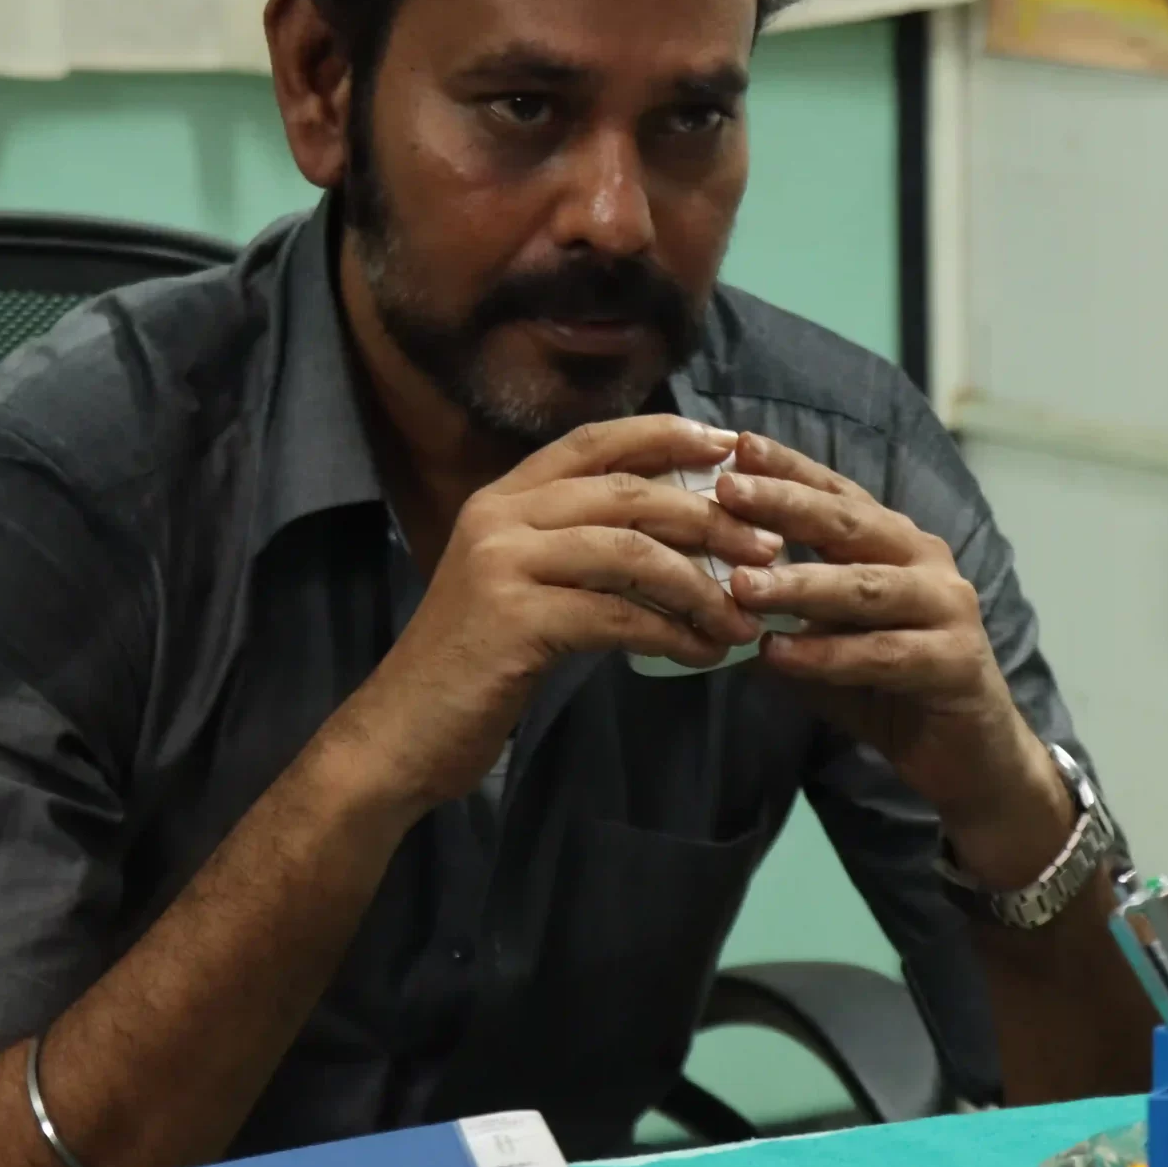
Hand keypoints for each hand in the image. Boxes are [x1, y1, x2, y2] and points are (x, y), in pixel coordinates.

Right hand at [333, 416, 780, 814]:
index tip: (729, 445)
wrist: (401, 732)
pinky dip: (673, 634)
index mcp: (503, 497)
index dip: (665, 434)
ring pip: (631, 551)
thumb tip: (677, 538)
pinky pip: (619, 616)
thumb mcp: (522, 586)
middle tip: (766, 547)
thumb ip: (579, 550)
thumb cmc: (474, 664)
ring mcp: (503, 563)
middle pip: (627, 492)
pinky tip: (706, 653)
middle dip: (709, 517)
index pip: (594, 441)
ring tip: (746, 615)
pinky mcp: (515, 618)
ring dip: (702, 583)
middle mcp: (500, 515)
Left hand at [715, 432, 1071, 888]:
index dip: (788, 469)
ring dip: (800, 584)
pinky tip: (779, 653)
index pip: (836, 495)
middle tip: (728, 492)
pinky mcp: (957, 661)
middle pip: (850, 525)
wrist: (969, 759)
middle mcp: (926, 561)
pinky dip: (828, 654)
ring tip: (741, 584)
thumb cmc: (891, 691)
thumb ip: (780, 616)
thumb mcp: (824, 645)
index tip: (736, 445)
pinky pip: (883, 653)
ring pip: (866, 587)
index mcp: (896, 544)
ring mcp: (948, 608)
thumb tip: (702, 589)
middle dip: (786, 504)